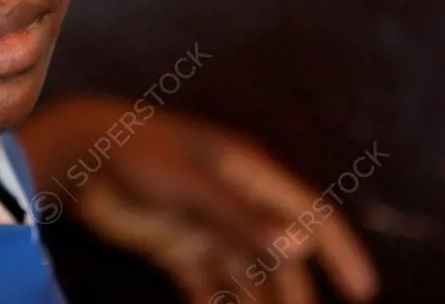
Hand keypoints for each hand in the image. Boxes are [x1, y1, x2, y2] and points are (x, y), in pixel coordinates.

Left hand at [18, 98, 377, 303]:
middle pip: (281, 258)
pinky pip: (211, 288)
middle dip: (297, 296)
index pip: (309, 215)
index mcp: (250, 176)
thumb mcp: (191, 183)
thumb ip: (242, 216)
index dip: (340, 251)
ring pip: (249, 279)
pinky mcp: (180, 250)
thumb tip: (301, 246)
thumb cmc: (139, 154)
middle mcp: (237, 205)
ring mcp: (209, 229)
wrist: (80, 155)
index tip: (364, 290)